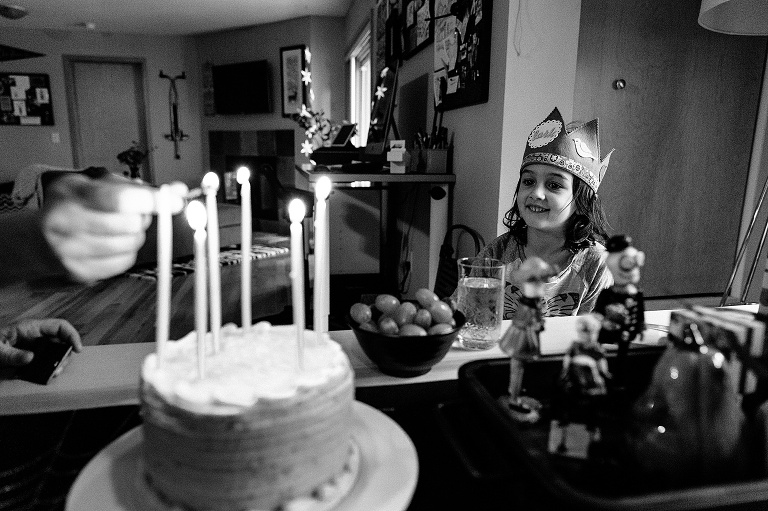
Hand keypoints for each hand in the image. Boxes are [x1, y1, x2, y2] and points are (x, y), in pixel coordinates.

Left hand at [0, 318, 81, 366]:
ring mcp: (33, 345)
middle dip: (65, 355)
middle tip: (59, 369)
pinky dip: (48, 368)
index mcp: (30, 328)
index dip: (72, 335)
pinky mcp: (30, 355)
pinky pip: (45, 360)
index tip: (77, 349)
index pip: (60, 326)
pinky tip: (44, 375)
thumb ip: (12, 355)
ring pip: (55, 352)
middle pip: (61, 341)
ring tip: (52, 374)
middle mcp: (35, 335)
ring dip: (57, 363)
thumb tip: (31, 358)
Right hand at [41, 173, 186, 282]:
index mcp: (71, 196)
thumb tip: (177, 192)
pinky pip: (124, 262)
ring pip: (130, 245)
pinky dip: (127, 252)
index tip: (174, 200)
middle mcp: (67, 224)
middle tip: (134, 213)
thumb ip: (133, 186)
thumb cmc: (69, 206)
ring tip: (120, 228)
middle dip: (142, 217)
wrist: (33, 240)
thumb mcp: (92, 184)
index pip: (120, 199)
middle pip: (130, 224)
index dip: (152, 200)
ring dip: (135, 235)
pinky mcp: (79, 273)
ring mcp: (72, 252)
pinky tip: (114, 243)